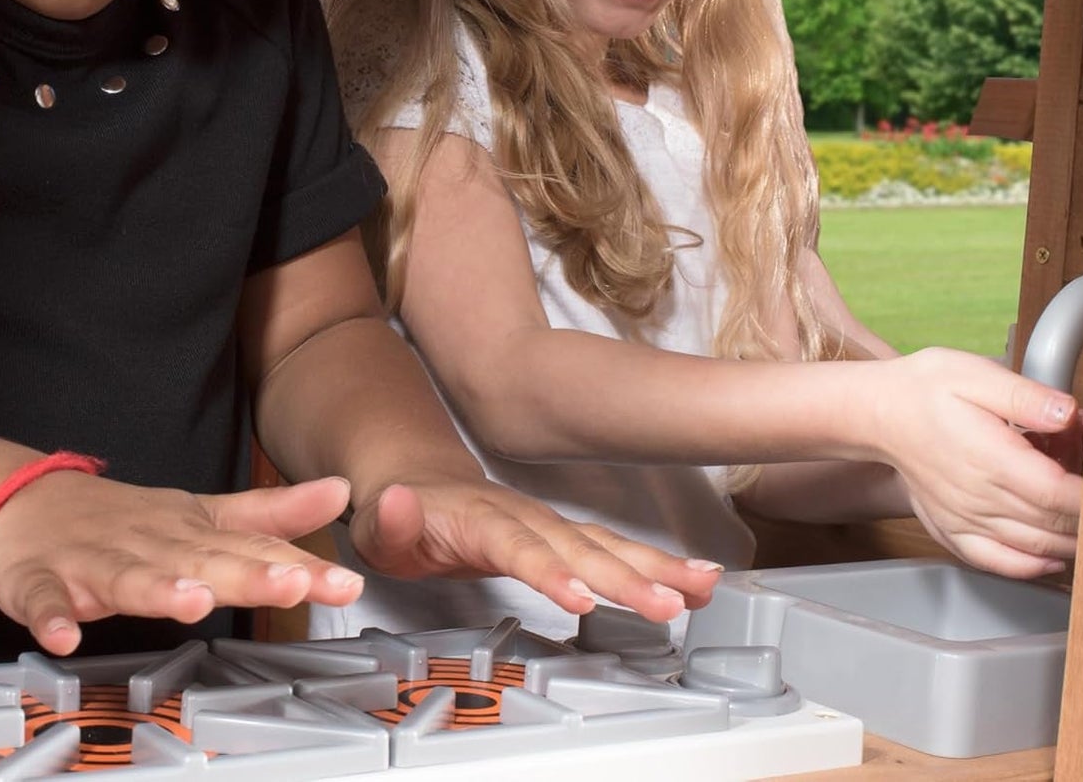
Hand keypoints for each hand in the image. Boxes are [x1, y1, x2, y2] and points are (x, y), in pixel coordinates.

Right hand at [0, 473, 364, 653]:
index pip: (252, 548)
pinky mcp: (39, 581)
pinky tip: (64, 636)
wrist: (26, 504)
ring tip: (192, 603)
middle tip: (291, 584)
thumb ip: (272, 513)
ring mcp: (92, 562)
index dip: (299, 566)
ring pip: (128, 577)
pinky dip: (51, 618)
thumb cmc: (125, 520)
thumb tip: (340, 491)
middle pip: (200, 561)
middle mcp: (149, 543)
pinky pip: (43, 601)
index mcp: (190, 532)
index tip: (344, 583)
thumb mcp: (204, 513)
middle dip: (246, 574)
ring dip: (159, 590)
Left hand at [346, 477, 722, 621]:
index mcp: (478, 517)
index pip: (517, 546)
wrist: (416, 476)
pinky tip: (696, 579)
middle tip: (668, 606)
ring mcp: (548, 523)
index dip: (549, 571)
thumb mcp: (379, 519)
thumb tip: (397, 503)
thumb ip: (390, 519)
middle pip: (577, 547)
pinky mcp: (564, 535)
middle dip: (624, 578)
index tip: (579, 597)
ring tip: (703, 587)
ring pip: (606, 544)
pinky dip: (655, 563)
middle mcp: (523, 515)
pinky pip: (613, 547)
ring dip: (655, 568)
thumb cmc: (399, 511)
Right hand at [869, 349, 1081, 577]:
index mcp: (990, 458)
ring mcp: (966, 519)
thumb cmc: (922, 390)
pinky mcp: (953, 530)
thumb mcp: (973, 374)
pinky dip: (1032, 566)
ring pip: (1037, 548)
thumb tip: (1069, 414)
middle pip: (1056, 525)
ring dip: (1071, 538)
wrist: (876, 412)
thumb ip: (1025, 396)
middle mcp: (979, 497)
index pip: (1059, 494)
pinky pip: (999, 563)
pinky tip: (1051, 557)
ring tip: (1079, 509)